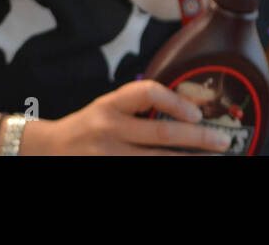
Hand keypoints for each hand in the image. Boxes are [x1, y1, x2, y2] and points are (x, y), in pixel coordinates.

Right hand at [20, 80, 234, 154]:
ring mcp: (105, 157)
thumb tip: (190, 111)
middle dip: (197, 140)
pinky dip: (164, 171)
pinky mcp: (103, 174)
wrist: (45, 151)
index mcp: (110, 106)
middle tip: (223, 142)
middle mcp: (108, 130)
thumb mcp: (108, 107)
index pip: (147, 94)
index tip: (199, 114)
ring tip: (212, 159)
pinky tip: (183, 170)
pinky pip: (140, 173)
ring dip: (186, 161)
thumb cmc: (87, 126)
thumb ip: (139, 107)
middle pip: (159, 134)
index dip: (176, 102)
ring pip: (154, 162)